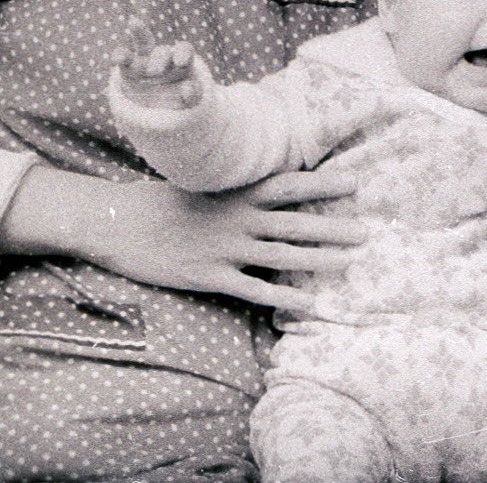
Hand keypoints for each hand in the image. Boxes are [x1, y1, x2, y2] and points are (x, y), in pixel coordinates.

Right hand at [53, 168, 367, 314]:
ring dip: (318, 261)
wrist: (119, 223)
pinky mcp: (210, 277)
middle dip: (334, 228)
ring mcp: (226, 250)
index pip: (290, 185)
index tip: (355, 184)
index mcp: (237, 193)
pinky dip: (283, 298)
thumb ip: (237, 187)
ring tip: (350, 264)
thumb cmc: (163, 200)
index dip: (323, 185)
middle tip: (368, 232)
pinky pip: (254, 290)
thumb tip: (270, 181)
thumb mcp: (204, 183)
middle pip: (296, 224)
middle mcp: (238, 220)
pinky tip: (309, 304)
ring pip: (282, 257)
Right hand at [113, 23, 201, 121]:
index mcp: (181, 61)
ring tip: (135, 23)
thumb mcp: (188, 99)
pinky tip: (116, 58)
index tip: (181, 63)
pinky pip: (123, 56)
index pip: (184, 50)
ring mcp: (145, 60)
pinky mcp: (128, 67)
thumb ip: (191, 94)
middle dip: (159, 60)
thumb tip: (189, 86)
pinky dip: (120, 55)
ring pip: (142, 42)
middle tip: (154, 73)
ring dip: (138, 33)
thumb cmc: (178, 98)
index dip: (183, 53)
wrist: (157, 106)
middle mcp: (164, 57)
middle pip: (163, 52)